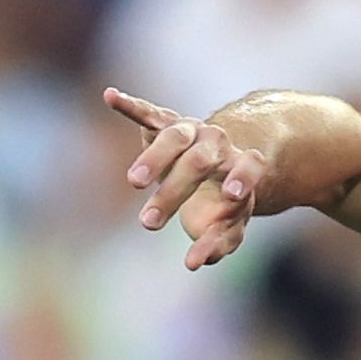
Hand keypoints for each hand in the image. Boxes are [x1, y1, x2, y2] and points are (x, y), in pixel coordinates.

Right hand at [106, 87, 274, 269]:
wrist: (218, 165)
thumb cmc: (223, 205)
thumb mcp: (228, 226)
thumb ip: (217, 244)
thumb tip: (194, 262)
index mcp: (243, 165)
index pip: (250, 167)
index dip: (243, 178)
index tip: (232, 195)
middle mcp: (219, 143)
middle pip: (200, 161)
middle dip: (175, 192)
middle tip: (149, 224)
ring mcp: (192, 131)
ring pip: (173, 138)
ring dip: (152, 161)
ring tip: (134, 184)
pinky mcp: (165, 123)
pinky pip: (149, 113)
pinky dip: (131, 106)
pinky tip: (110, 97)